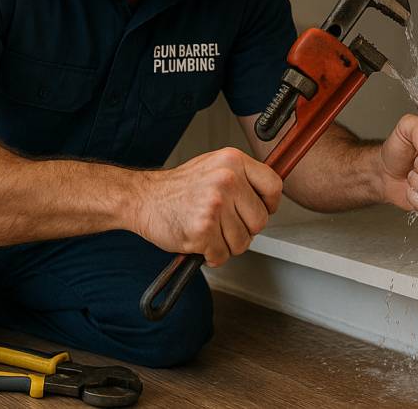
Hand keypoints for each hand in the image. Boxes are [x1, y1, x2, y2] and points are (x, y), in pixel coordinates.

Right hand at [133, 147, 281, 266]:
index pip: (274, 185)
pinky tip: (200, 241)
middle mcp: (226, 180)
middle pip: (260, 220)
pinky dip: (211, 255)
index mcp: (232, 161)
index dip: (269, 204)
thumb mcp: (214, 167)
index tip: (258, 209)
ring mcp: (215, 205)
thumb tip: (269, 196)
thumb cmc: (178, 187)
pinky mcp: (203, 229)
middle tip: (224, 224)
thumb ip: (242, 178)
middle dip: (244, 229)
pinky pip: (222, 255)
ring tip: (209, 231)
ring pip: (243, 242)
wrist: (143, 198)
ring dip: (226, 245)